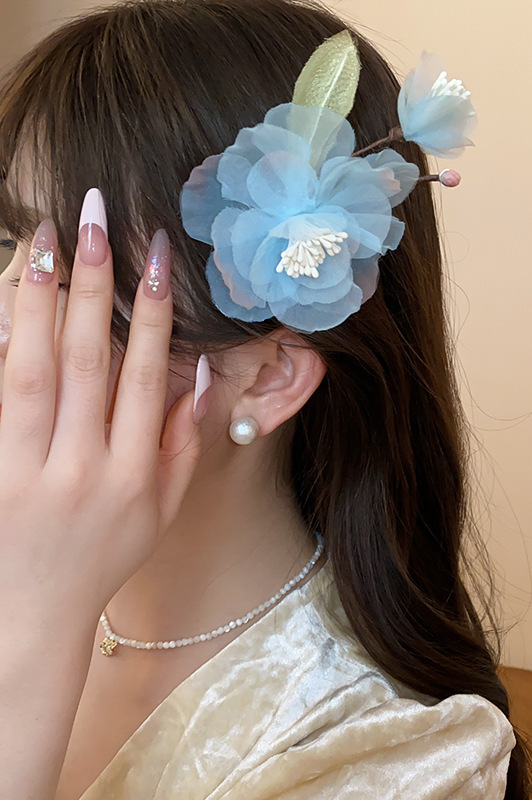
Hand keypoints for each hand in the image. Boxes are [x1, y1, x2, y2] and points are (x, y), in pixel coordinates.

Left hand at [0, 197, 202, 622]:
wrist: (27, 622)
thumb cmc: (100, 561)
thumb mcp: (160, 514)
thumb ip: (184, 447)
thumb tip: (199, 379)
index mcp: (133, 475)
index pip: (147, 376)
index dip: (153, 313)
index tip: (154, 257)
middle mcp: (81, 468)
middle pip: (87, 361)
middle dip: (92, 285)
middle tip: (91, 220)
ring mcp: (24, 472)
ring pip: (30, 371)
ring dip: (36, 301)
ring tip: (40, 241)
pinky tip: (0, 303)